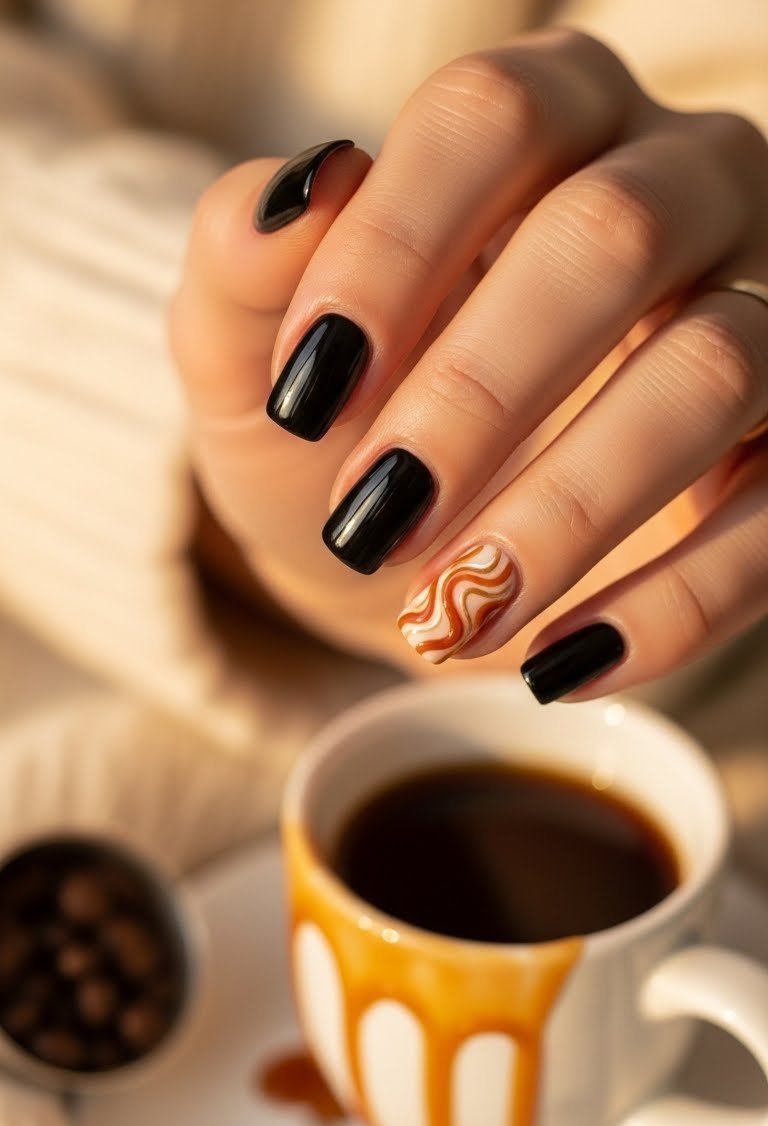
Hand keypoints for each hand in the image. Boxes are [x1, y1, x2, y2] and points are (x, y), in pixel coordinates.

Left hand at [172, 28, 767, 699]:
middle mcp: (677, 183)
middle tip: (373, 521)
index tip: (309, 397)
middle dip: (478, 395)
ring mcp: (757, 312)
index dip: (393, 252)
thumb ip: (245, 267)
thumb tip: (295, 194)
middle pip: (612, 235)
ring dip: (570, 509)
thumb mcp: (257, 357)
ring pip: (712, 369)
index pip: (491, 120)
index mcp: (545, 117)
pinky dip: (668, 608)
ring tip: (456, 613)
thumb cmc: (340, 425)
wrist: (409, 546)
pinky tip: (553, 665)